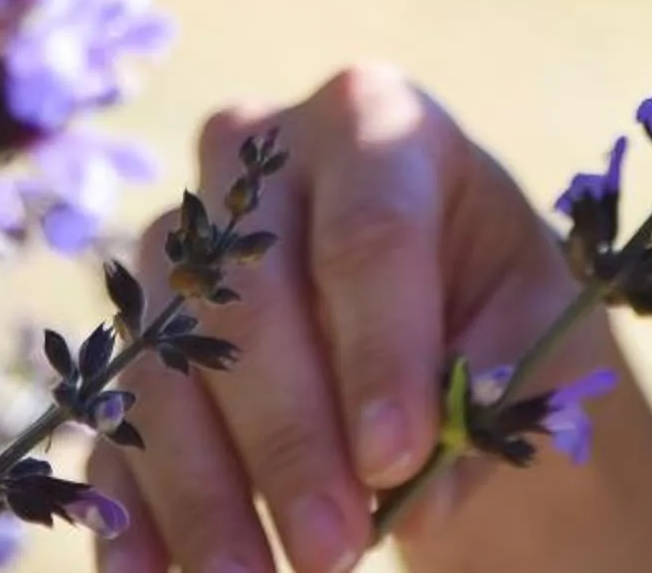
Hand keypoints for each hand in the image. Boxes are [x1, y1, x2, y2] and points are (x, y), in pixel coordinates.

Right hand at [90, 65, 619, 572]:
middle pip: (249, 299)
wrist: (434, 307)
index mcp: (370, 121)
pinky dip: (129, 506)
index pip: (366, 232)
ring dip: (204, 488)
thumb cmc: (495, 300)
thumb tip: (431, 486)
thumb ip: (502, 383)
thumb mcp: (538, 323)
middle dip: (290, 438)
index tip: (399, 457)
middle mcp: (253, 158)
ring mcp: (177, 240)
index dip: (378, 350)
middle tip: (337, 549)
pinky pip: (112, 418)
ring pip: (166, 362)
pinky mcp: (134, 329)